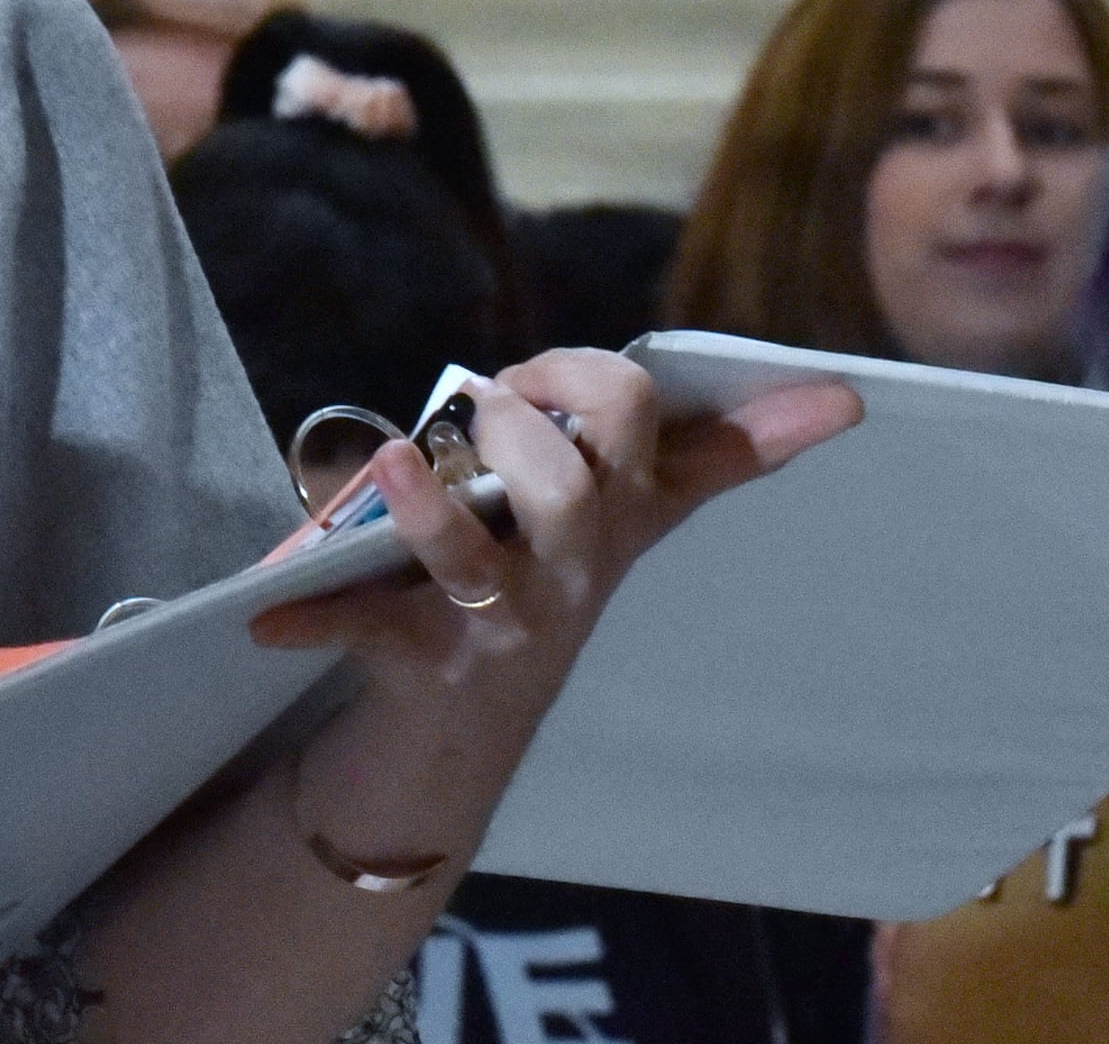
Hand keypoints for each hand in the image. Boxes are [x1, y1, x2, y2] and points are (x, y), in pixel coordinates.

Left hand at [247, 355, 859, 864]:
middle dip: (532, 426)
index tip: (610, 379)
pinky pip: (366, 633)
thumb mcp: (630, 514)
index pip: (660, 433)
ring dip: (433, 510)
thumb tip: (839, 395)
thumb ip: (719, 449)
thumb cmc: (547, 577)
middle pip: (576, 491)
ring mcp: (500, 620)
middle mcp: (570, 568)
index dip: (630, 389)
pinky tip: (268, 613)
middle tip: (487, 397)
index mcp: (617, 514)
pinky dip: (317, 618)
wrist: (463, 730)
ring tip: (394, 458)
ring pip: (480, 564)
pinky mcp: (424, 660)